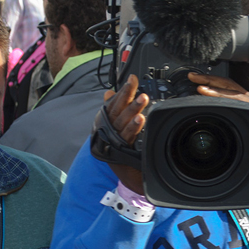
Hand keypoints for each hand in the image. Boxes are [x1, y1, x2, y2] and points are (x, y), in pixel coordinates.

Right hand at [102, 75, 146, 193]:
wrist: (121, 170)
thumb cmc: (117, 144)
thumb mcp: (114, 125)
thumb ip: (113, 108)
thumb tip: (110, 93)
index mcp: (105, 120)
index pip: (115, 102)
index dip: (123, 90)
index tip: (132, 78)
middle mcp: (107, 128)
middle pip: (118, 109)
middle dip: (128, 96)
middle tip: (138, 86)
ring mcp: (113, 138)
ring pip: (123, 121)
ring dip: (133, 109)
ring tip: (143, 99)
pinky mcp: (121, 149)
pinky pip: (128, 136)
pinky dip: (134, 127)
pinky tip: (141, 119)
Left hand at [188, 73, 248, 172]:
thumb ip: (237, 128)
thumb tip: (217, 129)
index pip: (231, 89)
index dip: (215, 83)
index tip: (198, 81)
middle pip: (230, 86)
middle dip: (210, 78)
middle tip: (192, 75)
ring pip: (234, 91)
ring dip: (214, 85)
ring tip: (198, 83)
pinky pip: (240, 101)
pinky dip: (223, 96)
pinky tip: (210, 94)